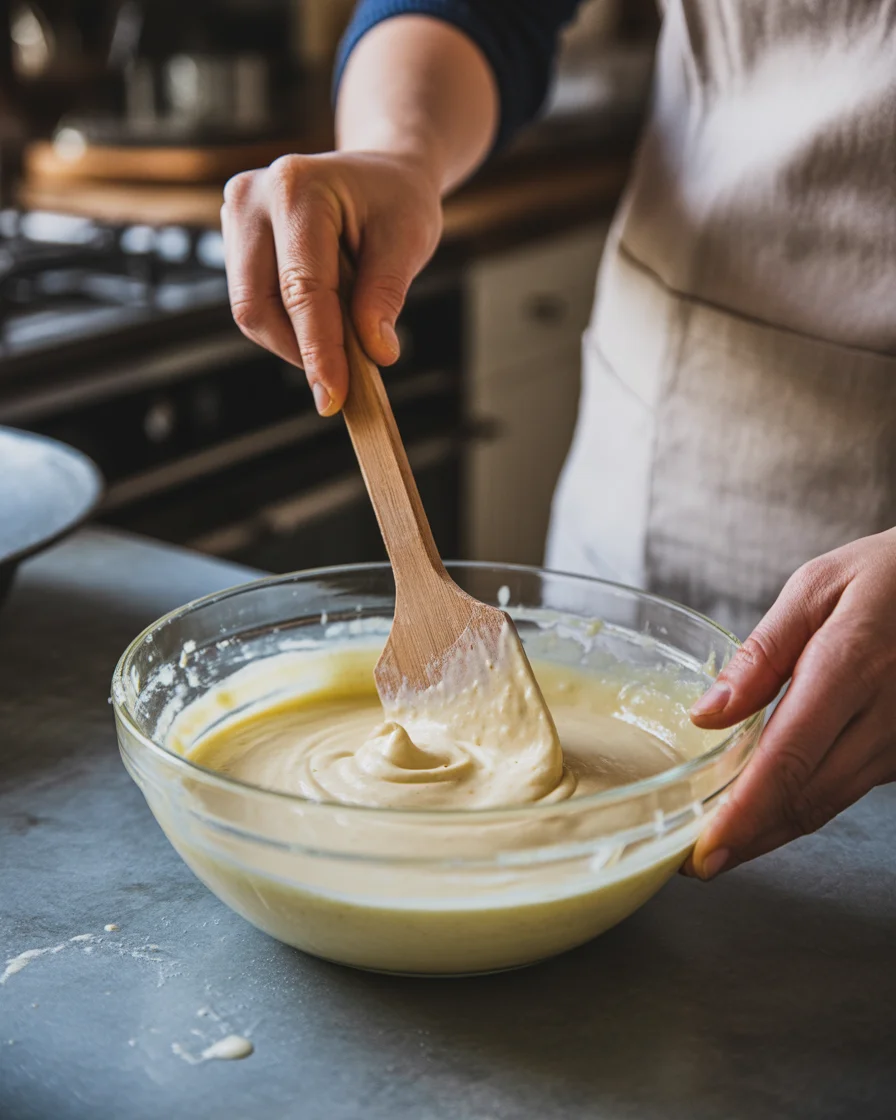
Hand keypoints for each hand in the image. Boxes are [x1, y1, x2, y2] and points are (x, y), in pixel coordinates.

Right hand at [220, 150, 442, 414]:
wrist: (378, 174)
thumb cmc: (396, 201)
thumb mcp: (409, 240)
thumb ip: (386, 295)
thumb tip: (376, 353)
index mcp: (297, 188)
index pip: (301, 288)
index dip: (317, 350)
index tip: (332, 399)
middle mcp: (252, 197)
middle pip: (258, 306)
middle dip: (301, 350)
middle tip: (347, 375)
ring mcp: (234, 215)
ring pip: (251, 311)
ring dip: (295, 339)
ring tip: (342, 327)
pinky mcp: (233, 237)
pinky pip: (253, 302)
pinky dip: (289, 324)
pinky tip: (322, 312)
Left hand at [685, 528, 895, 878]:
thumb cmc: (890, 576)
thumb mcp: (818, 587)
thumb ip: (762, 653)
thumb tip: (707, 715)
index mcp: (851, 666)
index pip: (789, 758)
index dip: (745, 813)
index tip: (703, 852)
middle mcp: (884, 716)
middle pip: (808, 798)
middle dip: (749, 839)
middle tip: (692, 861)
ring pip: (829, 803)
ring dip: (773, 831)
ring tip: (718, 844)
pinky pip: (849, 788)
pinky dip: (803, 805)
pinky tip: (766, 810)